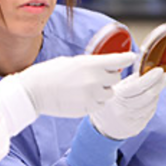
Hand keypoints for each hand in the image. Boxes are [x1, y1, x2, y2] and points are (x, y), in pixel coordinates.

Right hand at [16, 52, 136, 117]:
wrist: (33, 91)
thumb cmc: (49, 73)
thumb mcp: (72, 62)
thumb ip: (90, 64)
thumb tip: (105, 65)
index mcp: (89, 63)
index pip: (117, 60)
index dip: (127, 58)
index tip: (132, 57)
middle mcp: (93, 79)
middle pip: (116, 78)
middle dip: (110, 76)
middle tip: (99, 75)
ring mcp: (90, 96)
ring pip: (110, 93)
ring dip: (103, 90)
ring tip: (88, 87)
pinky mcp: (87, 109)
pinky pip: (100, 105)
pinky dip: (96, 101)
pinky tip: (84, 97)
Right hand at [90, 68, 165, 139]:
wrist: (103, 125)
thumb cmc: (112, 101)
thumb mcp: (116, 87)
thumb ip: (132, 80)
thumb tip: (148, 69)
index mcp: (117, 97)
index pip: (137, 86)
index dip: (150, 78)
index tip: (160, 70)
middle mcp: (122, 110)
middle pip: (147, 96)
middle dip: (159, 84)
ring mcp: (130, 121)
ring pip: (150, 105)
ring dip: (156, 94)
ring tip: (157, 87)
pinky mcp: (135, 128)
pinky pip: (149, 113)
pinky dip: (152, 104)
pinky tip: (151, 99)